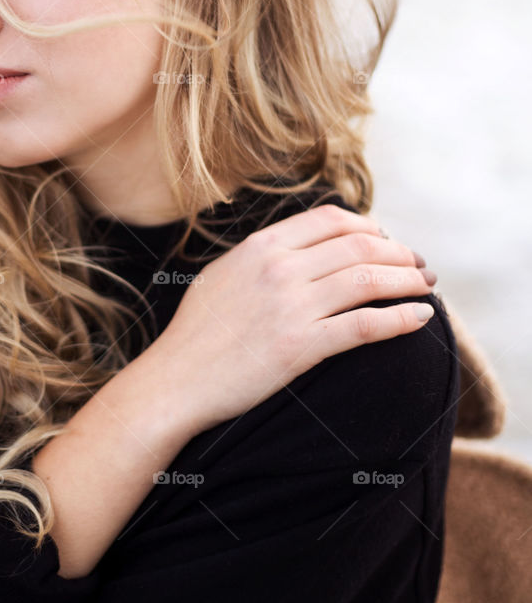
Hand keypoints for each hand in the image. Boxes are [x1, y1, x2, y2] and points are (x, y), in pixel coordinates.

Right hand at [141, 203, 437, 438]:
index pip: (332, 220)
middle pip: (359, 245)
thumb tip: (304, 247)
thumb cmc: (196, 335)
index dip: (370, 227)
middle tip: (418, 266)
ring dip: (407, 280)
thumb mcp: (224, 275)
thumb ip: (263, 256)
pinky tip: (421, 318)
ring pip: (368, 279)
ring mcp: (291, 306)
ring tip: (426, 287)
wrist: (175, 382)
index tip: (386, 241)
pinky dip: (401, 319)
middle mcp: (279, 268)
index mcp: (261, 246)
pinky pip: (364, 325)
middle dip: (399, 252)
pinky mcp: (301, 346)